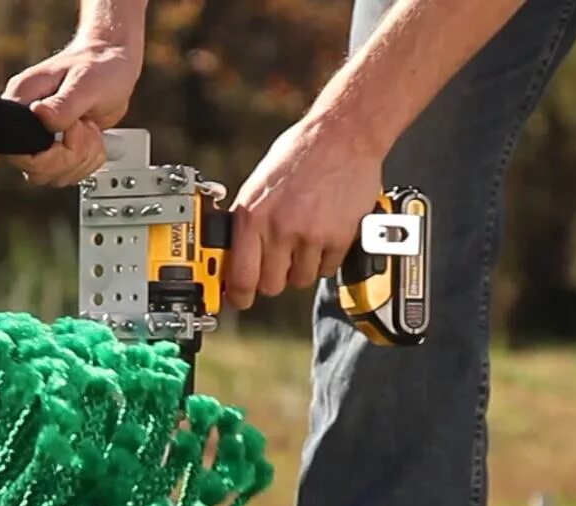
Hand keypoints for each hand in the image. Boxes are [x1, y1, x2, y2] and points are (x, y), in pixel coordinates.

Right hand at [2, 38, 141, 186]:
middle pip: (36, 170)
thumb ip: (63, 104)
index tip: (65, 137)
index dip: (43, 155)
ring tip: (90, 128)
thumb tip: (40, 115)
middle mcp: (27, 122)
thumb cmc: (98, 66)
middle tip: (84, 128)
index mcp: (22, 100)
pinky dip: (87, 162)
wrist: (113, 65)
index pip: (13, 150)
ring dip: (82, 159)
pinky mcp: (56, 149)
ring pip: (54, 176)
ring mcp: (41, 138)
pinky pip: (67, 174)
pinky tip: (93, 138)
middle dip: (69, 157)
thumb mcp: (85, 83)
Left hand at [226, 115, 384, 309]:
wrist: (343, 136)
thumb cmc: (300, 155)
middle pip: (271, 286)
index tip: (240, 299)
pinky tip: (324, 233)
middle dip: (273, 279)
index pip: (240, 277)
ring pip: (300, 280)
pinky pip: (327, 269)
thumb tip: (232, 256)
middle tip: (278, 263)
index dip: (238, 295)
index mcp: (253, 216)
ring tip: (304, 240)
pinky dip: (325, 258)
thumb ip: (247, 223)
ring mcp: (311, 235)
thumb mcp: (258, 186)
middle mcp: (280, 228)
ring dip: (301, 268)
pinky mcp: (339, 238)